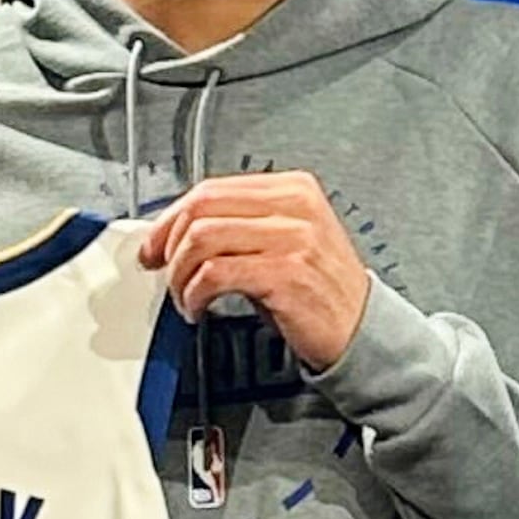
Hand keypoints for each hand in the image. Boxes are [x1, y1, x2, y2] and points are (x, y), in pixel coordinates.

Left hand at [139, 172, 370, 370]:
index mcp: (294, 188)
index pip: (213, 188)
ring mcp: (293, 238)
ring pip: (202, 238)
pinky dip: (194, 293)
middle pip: (202, 206)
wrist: (361, 330)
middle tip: (160, 268)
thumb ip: (240, 225)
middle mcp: (295, 206)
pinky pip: (215, 273)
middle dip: (168, 241)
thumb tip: (177, 231)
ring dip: (180, 273)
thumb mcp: (286, 240)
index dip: (172, 216)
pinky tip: (198, 308)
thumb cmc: (319, 289)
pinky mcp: (286, 273)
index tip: (156, 243)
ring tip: (185, 295)